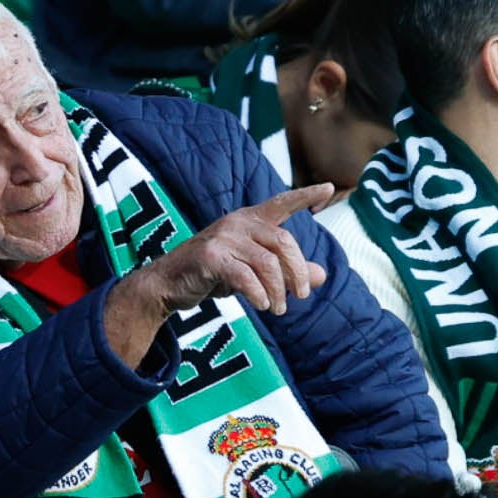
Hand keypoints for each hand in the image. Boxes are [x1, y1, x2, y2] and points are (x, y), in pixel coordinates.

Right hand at [131, 184, 333, 317]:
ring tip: (278, 309)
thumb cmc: (213, 274)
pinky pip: (246, 277)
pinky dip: (258, 294)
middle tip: (300, 296)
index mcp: (250, 220)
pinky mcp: (211, 257)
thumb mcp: (253, 271)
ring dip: (278, 291)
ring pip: (268, 263)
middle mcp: (238, 223)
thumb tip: (321, 276)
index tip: (329, 188)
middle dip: (297, 272)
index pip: (282, 203)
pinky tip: (261, 305)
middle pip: (284, 242)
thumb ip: (286, 271)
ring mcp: (223, 238)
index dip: (306, 196)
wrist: (168, 284)